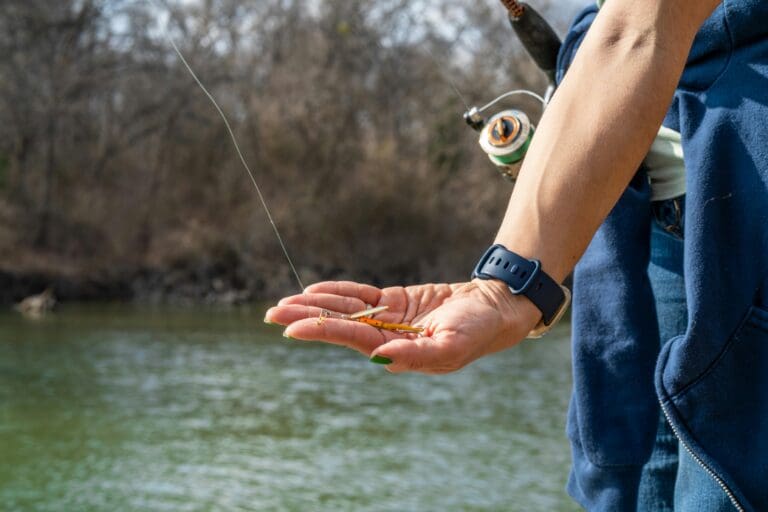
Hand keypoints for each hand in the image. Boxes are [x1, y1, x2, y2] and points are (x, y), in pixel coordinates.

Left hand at [264, 279, 541, 373]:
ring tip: (283, 302)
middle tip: (270, 313)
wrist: (493, 308)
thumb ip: (416, 356)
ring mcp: (388, 319)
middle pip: (339, 325)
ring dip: (315, 304)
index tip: (291, 327)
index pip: (352, 338)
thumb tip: (378, 359)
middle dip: (306, 318)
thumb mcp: (452, 346)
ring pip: (345, 309)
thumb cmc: (478, 331)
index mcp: (398, 352)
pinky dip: (337, 292)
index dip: (322, 330)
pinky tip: (314, 292)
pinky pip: (360, 296)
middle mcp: (387, 337)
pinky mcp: (394, 302)